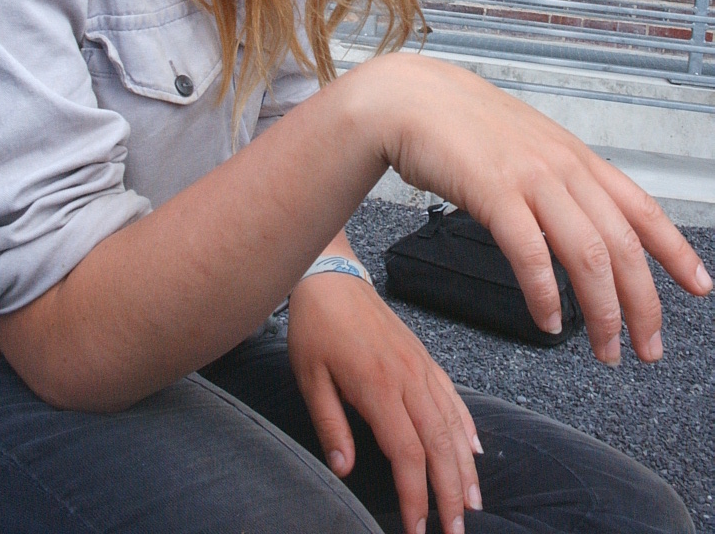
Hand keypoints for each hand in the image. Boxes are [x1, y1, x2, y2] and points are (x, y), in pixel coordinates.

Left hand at [288, 272, 482, 533]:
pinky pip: (452, 396)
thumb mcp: (309, 377)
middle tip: (456, 531)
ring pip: (452, 423)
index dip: (416, 495)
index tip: (418, 528)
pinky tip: (473, 448)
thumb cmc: (316, 326)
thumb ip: (329, 424)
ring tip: (473, 502)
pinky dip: (466, 425)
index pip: (407, 453)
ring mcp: (420, 366)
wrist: (332, 276)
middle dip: (451, 492)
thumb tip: (345, 471)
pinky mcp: (423, 357)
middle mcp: (408, 378)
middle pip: (440, 444)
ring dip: (466, 466)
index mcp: (378, 387)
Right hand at [359, 54, 711, 365]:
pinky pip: (531, 254)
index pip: (642, 208)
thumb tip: (580, 219)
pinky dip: (545, 295)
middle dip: (642, 305)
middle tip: (646, 348)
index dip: (675, 251)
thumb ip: (557, 179)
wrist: (412, 99)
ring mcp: (530, 178)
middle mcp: (563, 167)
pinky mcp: (494, 193)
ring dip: (602, 312)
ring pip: (587, 255)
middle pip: (622, 245)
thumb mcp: (526, 144)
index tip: (699, 286)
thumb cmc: (462, 124)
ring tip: (604, 349)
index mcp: (575, 157)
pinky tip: (548, 320)